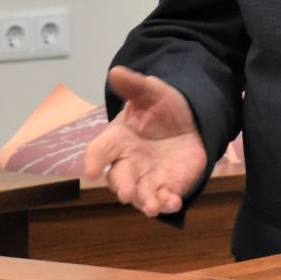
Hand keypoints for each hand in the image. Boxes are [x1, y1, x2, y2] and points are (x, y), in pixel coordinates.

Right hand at [82, 66, 209, 217]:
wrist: (190, 121)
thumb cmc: (161, 108)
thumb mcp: (150, 92)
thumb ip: (133, 85)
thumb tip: (115, 72)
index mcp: (117, 139)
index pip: (98, 151)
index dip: (93, 160)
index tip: (90, 170)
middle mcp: (128, 162)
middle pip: (118, 178)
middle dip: (122, 186)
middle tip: (126, 193)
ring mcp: (147, 177)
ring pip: (140, 195)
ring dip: (145, 201)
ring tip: (151, 207)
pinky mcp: (168, 186)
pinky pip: (164, 199)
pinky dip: (167, 204)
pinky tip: (173, 203)